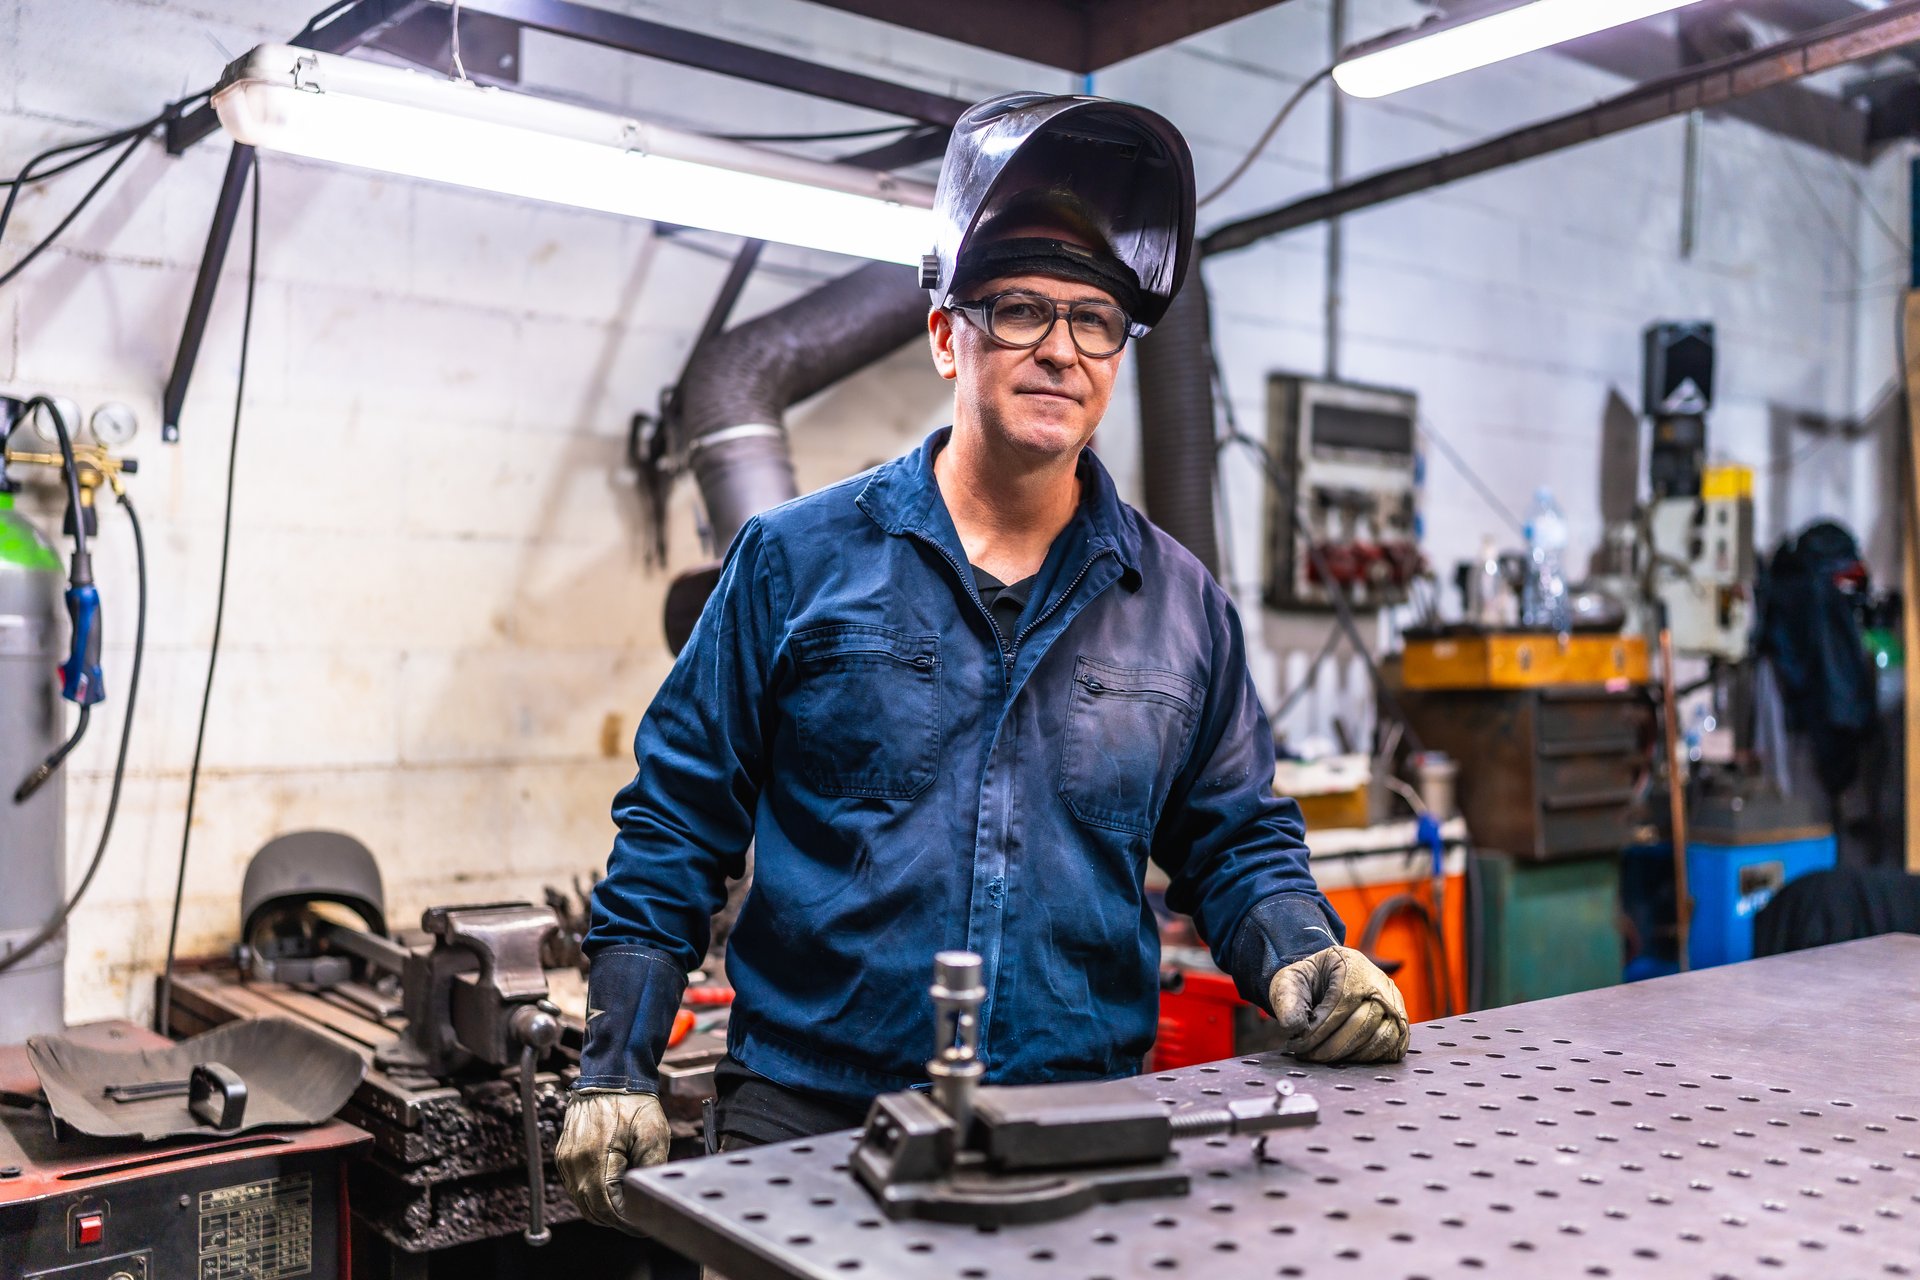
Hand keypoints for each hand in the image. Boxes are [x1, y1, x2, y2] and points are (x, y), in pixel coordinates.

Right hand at [555, 1089, 669, 1232]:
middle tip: (637, 1222)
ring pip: (581, 1201)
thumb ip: (650, 1167)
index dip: (626, 1221)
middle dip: (615, 1220)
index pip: (607, 1207)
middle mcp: (574, 1162)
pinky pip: (575, 1186)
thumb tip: (647, 1197)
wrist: (610, 1075)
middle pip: (591, 1209)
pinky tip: (610, 1193)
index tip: (642, 1225)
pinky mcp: (564, 1155)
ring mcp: (566, 1159)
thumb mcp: (652, 1133)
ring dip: (602, 1210)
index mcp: (595, 1158)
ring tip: (626, 1210)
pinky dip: (591, 1195)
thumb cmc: (633, 1101)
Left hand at [1268, 945, 1408, 1062]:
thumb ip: (1287, 1000)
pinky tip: (1345, 1057)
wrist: (1326, 980)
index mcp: (1353, 965)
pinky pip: (1393, 1046)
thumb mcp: (1289, 981)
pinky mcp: (1400, 1022)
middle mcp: (1380, 982)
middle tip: (1308, 1055)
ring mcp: (1394, 1003)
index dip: (1321, 1027)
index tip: (1300, 1043)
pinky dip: (1370, 1057)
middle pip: (1364, 1021)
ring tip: (1324, 1058)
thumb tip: (1294, 1026)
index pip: (1342, 1001)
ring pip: (1381, 1037)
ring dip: (1350, 1055)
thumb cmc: (1309, 981)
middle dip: (1332, 1046)